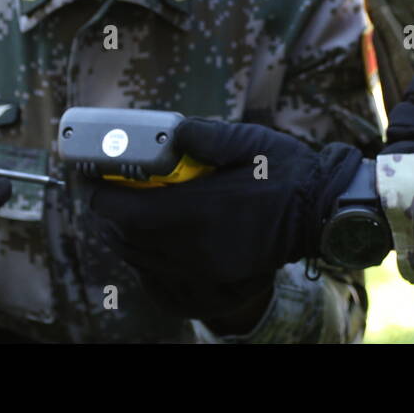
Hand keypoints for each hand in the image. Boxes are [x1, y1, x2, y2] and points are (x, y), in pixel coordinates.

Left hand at [82, 119, 362, 319]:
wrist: (321, 213)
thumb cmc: (286, 172)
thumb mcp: (247, 140)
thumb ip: (202, 135)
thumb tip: (167, 130)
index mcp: (200, 210)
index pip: (125, 212)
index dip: (98, 196)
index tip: (91, 178)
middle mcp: (196, 248)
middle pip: (126, 239)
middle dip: (108, 214)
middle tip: (107, 190)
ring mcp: (205, 270)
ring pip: (141, 260)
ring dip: (125, 236)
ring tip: (129, 210)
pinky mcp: (215, 282)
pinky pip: (162, 277)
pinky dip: (147, 257)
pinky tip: (154, 238)